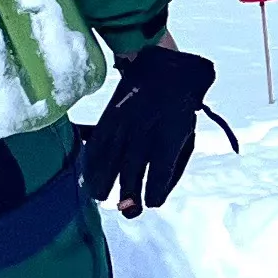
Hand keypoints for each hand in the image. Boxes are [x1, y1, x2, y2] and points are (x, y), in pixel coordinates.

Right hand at [83, 43, 219, 215]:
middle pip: (132, 169)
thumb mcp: (188, 133)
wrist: (167, 65)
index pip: (160, 171)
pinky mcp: (111, 114)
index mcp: (171, 135)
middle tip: (128, 211)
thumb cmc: (181, 105)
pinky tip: (89, 173)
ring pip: (110, 157)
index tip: (151, 203)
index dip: (154, 191)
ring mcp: (126, 122)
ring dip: (103, 181)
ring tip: (100, 197)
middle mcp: (146, 131)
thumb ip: (175, 163)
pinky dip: (92, 159)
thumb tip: (161, 190)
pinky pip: (98, 141)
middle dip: (129, 195)